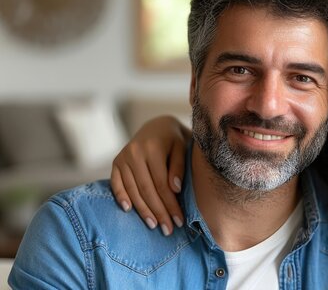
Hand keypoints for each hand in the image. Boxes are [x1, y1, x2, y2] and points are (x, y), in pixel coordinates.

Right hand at [111, 115, 190, 235]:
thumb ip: (178, 167)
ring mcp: (123, 158)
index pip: (161, 184)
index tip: (179, 220)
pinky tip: (128, 211)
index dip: (170, 204)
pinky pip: (116, 183)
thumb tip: (174, 190)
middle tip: (168, 230)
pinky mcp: (116, 162)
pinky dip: (121, 197)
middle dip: (158, 212)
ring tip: (154, 225)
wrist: (158, 126)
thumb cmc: (175, 140)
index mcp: (153, 148)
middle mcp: (134, 153)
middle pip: (147, 190)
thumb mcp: (182, 147)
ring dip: (143, 210)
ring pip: (132, 190)